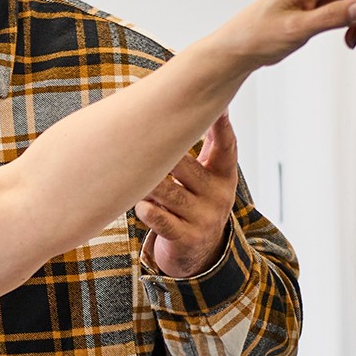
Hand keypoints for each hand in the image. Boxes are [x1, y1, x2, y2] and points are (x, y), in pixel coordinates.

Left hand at [139, 113, 239, 277]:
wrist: (200, 254)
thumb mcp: (206, 177)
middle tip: (136, 137)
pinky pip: (159, 219)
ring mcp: (203, 219)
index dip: (221, 126)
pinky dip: (145, 209)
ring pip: (166, 191)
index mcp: (223, 176)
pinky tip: (140, 205)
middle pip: (184, 166)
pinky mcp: (186, 239)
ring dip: (146, 183)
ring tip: (130, 173)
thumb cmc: (194, 202)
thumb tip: (185, 100)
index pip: (226, 147)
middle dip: (160, 154)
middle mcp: (217, 196)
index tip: (218, 104)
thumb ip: (202, 147)